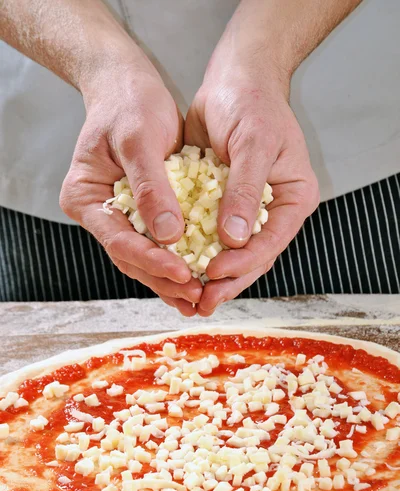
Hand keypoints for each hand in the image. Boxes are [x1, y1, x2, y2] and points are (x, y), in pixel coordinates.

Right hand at [60, 55, 201, 316]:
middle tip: (196, 296)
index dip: (152, 260)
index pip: (118, 240)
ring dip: (171, 280)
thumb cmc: (129, 104)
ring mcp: (118, 217)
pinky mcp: (140, 214)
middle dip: (164, 279)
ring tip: (199, 298)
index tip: (182, 273)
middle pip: (130, 258)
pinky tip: (197, 278)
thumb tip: (169, 236)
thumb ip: (152, 188)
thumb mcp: (140, 140)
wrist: (129, 86)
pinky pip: (158, 245)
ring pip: (144, 259)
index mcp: (85, 198)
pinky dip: (176, 262)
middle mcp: (98, 214)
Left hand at [185, 35, 318, 315]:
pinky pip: (209, 235)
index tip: (214, 273)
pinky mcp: (222, 205)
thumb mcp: (253, 144)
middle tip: (200, 303)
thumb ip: (245, 190)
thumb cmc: (252, 103)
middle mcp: (271, 210)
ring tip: (188, 298)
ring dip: (210, 276)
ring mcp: (246, 210)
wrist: (233, 80)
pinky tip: (177, 267)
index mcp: (292, 199)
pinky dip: (195, 252)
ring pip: (230, 252)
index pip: (271, 242)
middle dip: (226, 281)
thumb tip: (235, 238)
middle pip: (252, 257)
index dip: (243, 263)